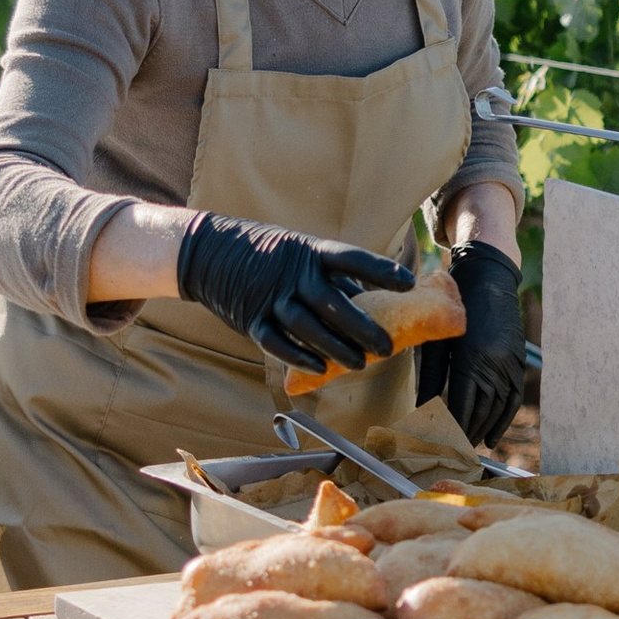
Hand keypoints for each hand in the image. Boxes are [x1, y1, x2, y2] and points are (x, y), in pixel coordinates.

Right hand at [174, 216, 411, 376]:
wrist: (209, 253)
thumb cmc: (269, 255)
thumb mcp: (301, 251)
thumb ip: (333, 276)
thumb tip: (372, 300)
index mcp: (308, 250)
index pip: (350, 258)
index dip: (379, 270)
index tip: (408, 283)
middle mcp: (290, 273)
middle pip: (330, 302)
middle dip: (361, 327)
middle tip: (386, 347)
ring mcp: (268, 296)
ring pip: (306, 326)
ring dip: (335, 348)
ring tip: (360, 364)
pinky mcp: (249, 318)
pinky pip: (275, 341)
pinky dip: (298, 357)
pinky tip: (319, 368)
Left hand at [417, 239, 526, 447]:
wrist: (487, 276)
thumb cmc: (453, 305)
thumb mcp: (436, 340)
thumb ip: (429, 378)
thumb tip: (419, 411)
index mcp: (471, 359)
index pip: (461, 406)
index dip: (452, 429)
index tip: (441, 445)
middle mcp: (495, 364)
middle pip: (480, 412)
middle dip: (465, 435)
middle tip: (450, 453)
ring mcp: (510, 364)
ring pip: (498, 409)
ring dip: (482, 431)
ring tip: (467, 447)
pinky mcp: (518, 361)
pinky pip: (513, 398)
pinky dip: (503, 420)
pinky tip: (491, 436)